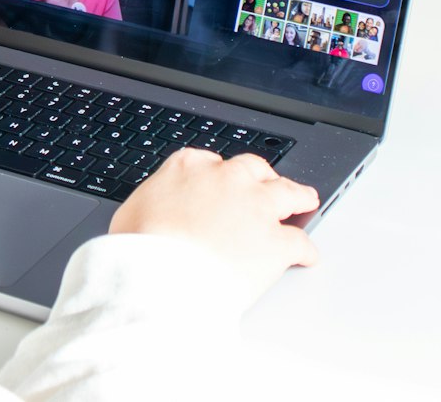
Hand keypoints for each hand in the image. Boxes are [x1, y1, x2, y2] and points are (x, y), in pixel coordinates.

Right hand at [109, 149, 319, 309]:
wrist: (160, 278)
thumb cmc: (139, 251)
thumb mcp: (133, 213)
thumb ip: (154, 204)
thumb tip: (153, 214)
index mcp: (188, 167)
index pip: (211, 163)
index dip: (219, 177)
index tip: (221, 185)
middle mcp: (226, 179)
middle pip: (253, 169)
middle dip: (261, 177)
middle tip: (265, 185)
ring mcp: (255, 207)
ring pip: (287, 193)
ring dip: (298, 197)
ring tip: (305, 201)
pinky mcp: (275, 241)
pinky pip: (300, 243)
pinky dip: (305, 251)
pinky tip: (307, 256)